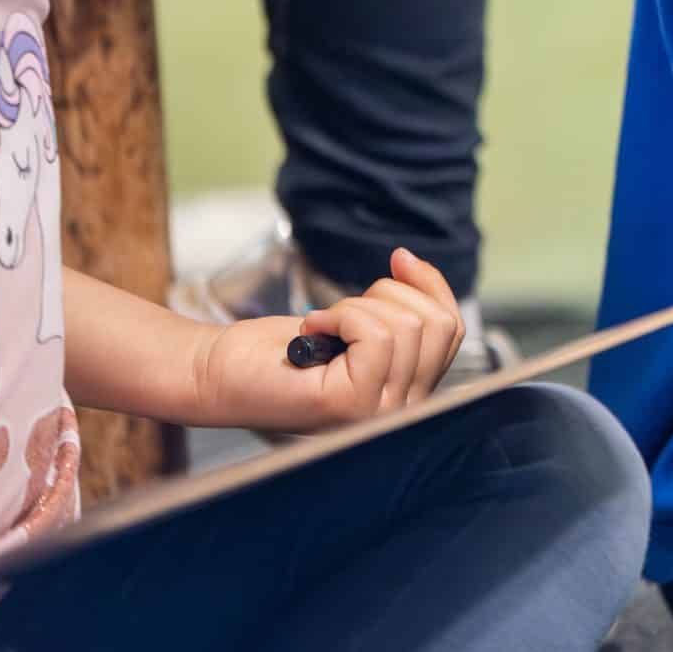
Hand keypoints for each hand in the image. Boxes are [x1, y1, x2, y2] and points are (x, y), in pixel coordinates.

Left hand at [191, 248, 462, 431]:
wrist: (218, 371)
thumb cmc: (281, 349)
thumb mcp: (359, 320)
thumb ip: (400, 307)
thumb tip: (410, 261)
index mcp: (408, 392)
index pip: (454, 328)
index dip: (430, 285)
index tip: (398, 262)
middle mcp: (400, 411)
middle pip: (438, 324)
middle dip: (389, 296)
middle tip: (341, 312)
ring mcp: (378, 412)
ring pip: (408, 326)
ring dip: (357, 306)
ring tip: (323, 327)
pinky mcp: (351, 403)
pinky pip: (376, 334)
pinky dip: (342, 315)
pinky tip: (313, 332)